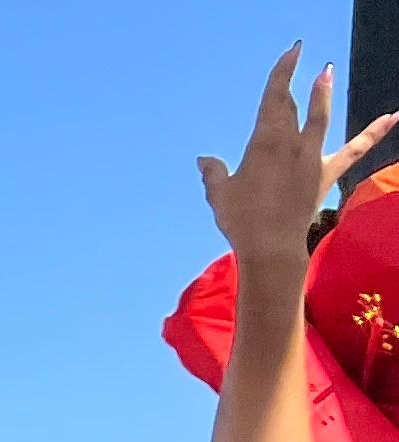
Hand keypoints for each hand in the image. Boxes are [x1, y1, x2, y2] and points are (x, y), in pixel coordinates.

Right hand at [204, 47, 398, 264]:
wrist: (271, 245)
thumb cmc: (240, 218)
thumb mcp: (219, 193)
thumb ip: (213, 172)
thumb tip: (205, 160)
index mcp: (265, 142)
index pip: (275, 98)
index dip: (283, 73)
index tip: (291, 52)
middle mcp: (292, 144)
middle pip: (294, 106)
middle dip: (296, 80)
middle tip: (301, 56)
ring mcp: (313, 157)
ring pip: (321, 119)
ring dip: (323, 95)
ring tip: (328, 72)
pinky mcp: (326, 173)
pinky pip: (355, 149)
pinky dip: (375, 132)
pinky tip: (393, 117)